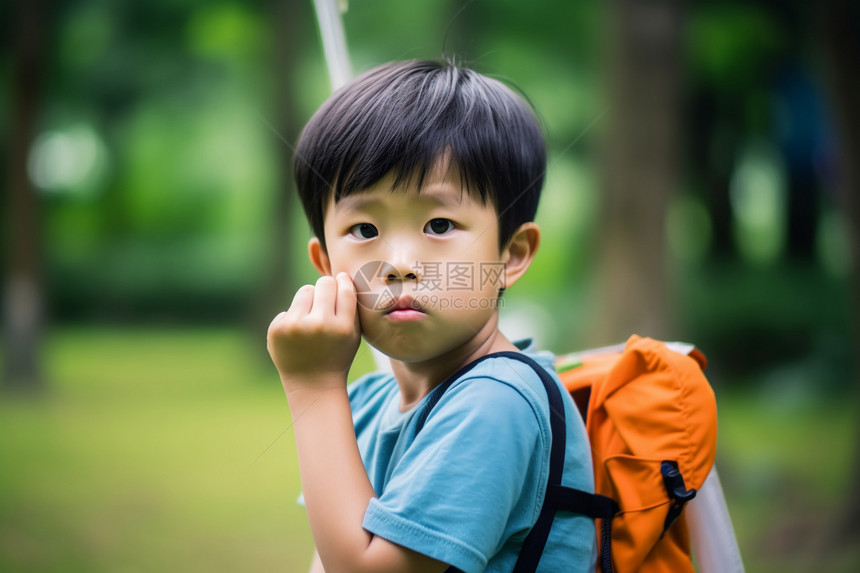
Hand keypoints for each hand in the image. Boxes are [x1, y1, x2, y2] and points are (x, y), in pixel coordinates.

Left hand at [267, 273, 360, 392]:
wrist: (312, 384)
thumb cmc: (337, 355)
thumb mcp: (353, 334)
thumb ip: (351, 306)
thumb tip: (341, 275)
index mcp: (342, 327)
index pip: (344, 288)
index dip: (343, 282)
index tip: (342, 281)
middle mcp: (318, 324)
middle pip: (324, 283)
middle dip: (326, 288)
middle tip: (326, 301)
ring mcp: (295, 327)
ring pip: (305, 291)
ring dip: (309, 300)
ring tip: (312, 319)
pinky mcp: (277, 329)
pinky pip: (289, 308)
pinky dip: (294, 317)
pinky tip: (298, 336)